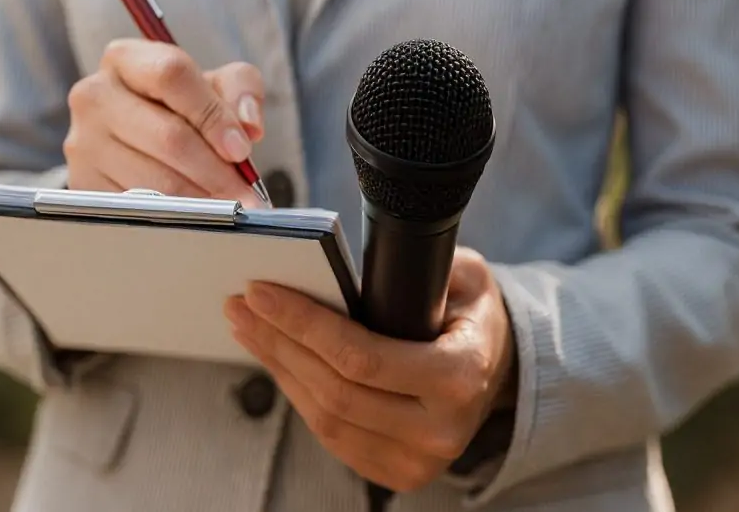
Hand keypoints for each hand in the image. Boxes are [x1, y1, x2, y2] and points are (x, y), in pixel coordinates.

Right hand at [64, 39, 264, 202]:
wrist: (139, 138)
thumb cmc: (181, 106)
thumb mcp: (216, 84)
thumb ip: (241, 89)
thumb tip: (249, 126)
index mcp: (126, 59)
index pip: (172, 76)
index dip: (213, 115)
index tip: (241, 148)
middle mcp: (95, 96)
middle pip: (168, 136)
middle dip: (216, 170)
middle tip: (245, 192)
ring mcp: (83, 142)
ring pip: (156, 180)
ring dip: (201, 199)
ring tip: (229, 205)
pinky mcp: (83, 183)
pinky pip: (139, 208)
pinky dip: (176, 216)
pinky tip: (198, 214)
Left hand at [224, 247, 517, 492]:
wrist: (497, 366)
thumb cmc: (472, 314)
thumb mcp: (463, 275)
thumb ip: (416, 269)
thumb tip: (335, 266)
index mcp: (459, 377)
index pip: (362, 357)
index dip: (304, 324)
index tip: (262, 292)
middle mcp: (440, 430)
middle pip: (334, 389)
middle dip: (279, 341)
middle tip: (242, 304)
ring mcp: (417, 460)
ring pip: (324, 416)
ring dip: (278, 367)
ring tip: (248, 326)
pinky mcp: (394, 471)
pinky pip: (330, 433)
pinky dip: (296, 392)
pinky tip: (276, 357)